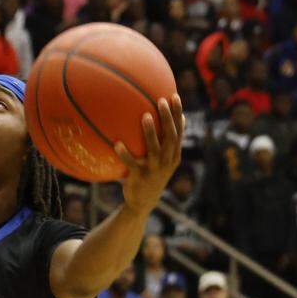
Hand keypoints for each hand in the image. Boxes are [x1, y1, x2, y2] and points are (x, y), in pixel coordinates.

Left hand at [114, 94, 184, 214]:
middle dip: (167, 118)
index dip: (177, 113)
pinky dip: (125, 154)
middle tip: (160, 101)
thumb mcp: (162, 159)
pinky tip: (117, 143)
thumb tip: (168, 120)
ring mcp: (155, 170)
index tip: (174, 95)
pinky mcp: (140, 178)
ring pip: (155, 149)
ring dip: (150, 132)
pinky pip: (132, 164)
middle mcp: (167, 161)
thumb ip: (164, 142)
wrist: (143, 202)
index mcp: (173, 155)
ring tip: (144, 116)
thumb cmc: (151, 174)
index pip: (178, 130)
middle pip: (171, 136)